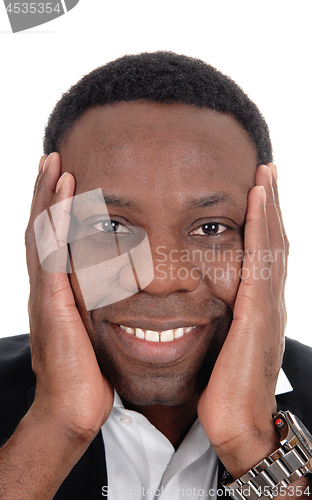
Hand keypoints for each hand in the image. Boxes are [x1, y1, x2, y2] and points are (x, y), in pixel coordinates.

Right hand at [25, 153, 113, 440]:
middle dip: (45, 193)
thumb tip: (116, 290)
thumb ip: (95, 307)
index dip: (54, 209)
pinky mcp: (54, 303)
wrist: (72, 408)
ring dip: (48, 198)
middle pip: (40, 229)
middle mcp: (45, 287)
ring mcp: (46, 293)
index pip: (51, 241)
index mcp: (56, 292)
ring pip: (42, 235)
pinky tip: (66, 197)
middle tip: (52, 158)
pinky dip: (58, 222)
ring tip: (55, 163)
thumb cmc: (86, 373)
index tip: (63, 178)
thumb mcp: (90, 332)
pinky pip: (54, 253)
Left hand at [197, 164, 288, 476]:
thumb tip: (206, 307)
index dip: (263, 223)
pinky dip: (261, 227)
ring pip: (272, 245)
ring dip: (269, 207)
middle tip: (266, 170)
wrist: (239, 424)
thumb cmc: (226, 389)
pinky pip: (261, 260)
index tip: (257, 193)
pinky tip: (258, 201)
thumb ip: (223, 323)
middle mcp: (270, 301)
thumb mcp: (224, 348)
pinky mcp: (258, 311)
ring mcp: (268, 305)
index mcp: (259, 308)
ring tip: (265, 174)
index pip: (264, 256)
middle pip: (274, 242)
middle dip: (271, 205)